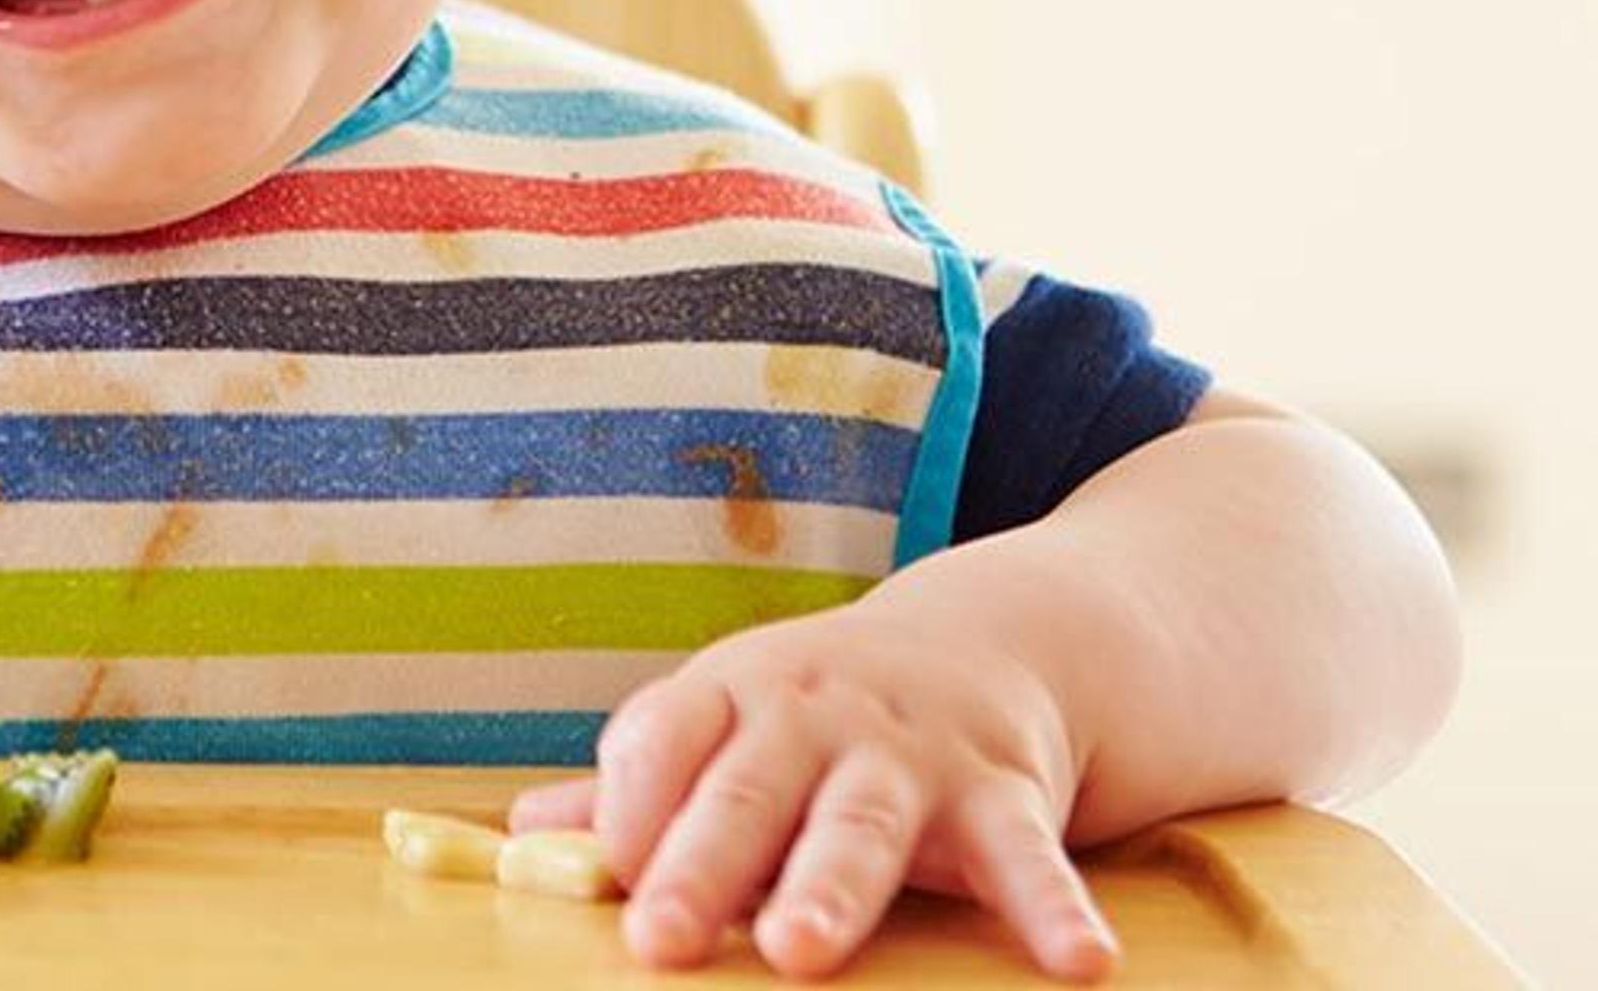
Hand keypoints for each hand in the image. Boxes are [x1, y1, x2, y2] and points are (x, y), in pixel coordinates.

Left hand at [508, 602, 1118, 979]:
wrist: (988, 639)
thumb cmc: (818, 709)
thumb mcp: (726, 723)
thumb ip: (639, 786)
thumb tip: (522, 836)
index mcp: (731, 697)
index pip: (661, 741)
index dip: (629, 808)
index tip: (607, 876)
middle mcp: (814, 717)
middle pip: (748, 791)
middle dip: (702, 862)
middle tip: (660, 937)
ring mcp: (910, 753)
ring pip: (864, 824)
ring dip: (832, 886)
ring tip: (801, 949)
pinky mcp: (1003, 791)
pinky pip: (1028, 855)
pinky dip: (1051, 907)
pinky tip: (1075, 960)